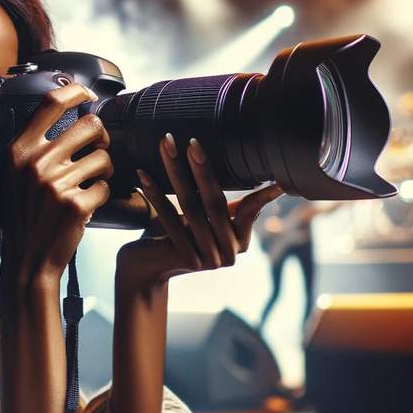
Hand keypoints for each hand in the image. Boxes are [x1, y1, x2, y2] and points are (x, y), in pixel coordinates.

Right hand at [0, 83, 112, 283]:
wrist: (27, 260)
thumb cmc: (24, 217)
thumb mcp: (15, 176)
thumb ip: (35, 148)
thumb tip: (70, 116)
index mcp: (19, 151)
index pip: (51, 103)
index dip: (75, 91)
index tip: (87, 93)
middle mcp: (36, 163)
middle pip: (90, 126)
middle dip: (101, 138)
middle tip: (97, 150)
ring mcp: (56, 184)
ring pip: (104, 158)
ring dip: (104, 170)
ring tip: (88, 184)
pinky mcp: (75, 205)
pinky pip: (105, 187)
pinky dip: (100, 196)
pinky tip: (85, 206)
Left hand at [116, 133, 282, 288]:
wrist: (145, 271)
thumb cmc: (176, 237)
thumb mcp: (204, 222)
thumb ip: (222, 207)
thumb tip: (257, 179)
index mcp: (239, 242)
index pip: (251, 208)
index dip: (257, 188)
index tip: (268, 170)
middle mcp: (228, 254)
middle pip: (216, 203)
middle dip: (203, 168)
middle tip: (192, 142)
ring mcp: (208, 258)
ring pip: (191, 207)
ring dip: (177, 171)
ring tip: (167, 145)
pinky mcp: (184, 258)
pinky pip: (168, 218)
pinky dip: (156, 193)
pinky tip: (144, 173)